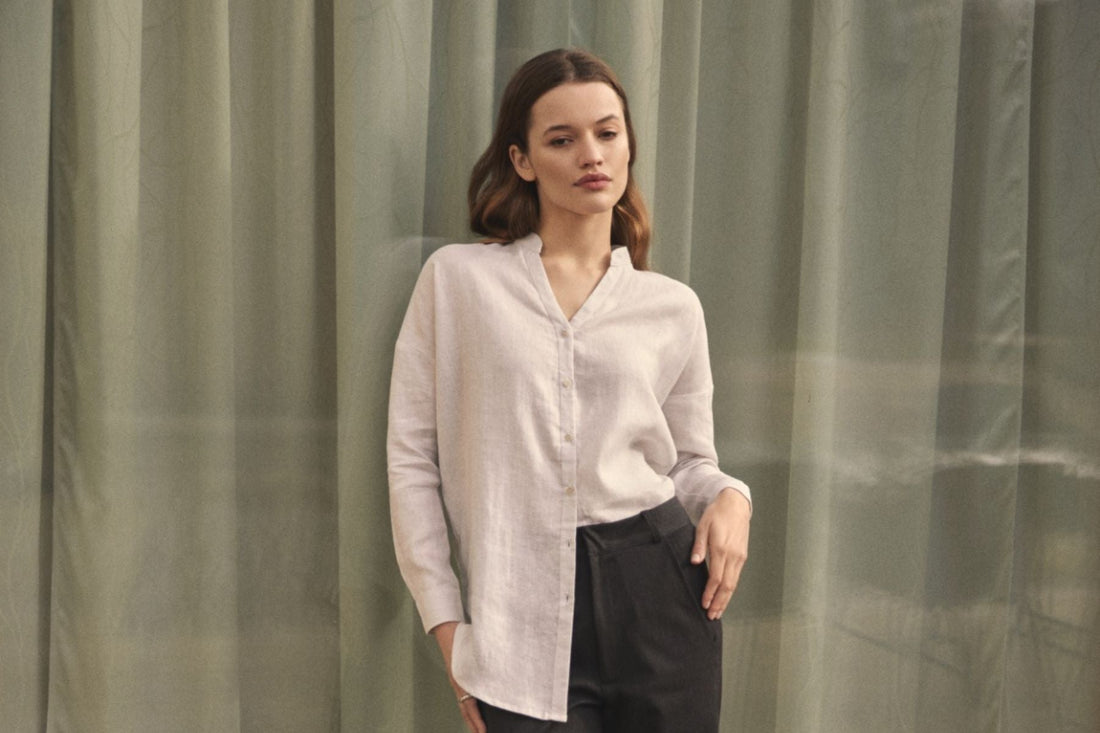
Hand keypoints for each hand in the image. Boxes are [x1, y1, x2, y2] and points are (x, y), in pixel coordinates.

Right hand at [431, 621, 485, 732]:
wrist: (447, 630)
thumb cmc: (462, 638)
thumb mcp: (475, 651)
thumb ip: (487, 661)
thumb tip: (501, 672)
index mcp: (461, 680)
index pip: (469, 706)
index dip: (477, 721)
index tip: (483, 732)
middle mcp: (459, 683)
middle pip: (466, 710)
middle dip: (474, 725)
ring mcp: (458, 681)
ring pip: (464, 705)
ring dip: (472, 719)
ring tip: (480, 730)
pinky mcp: (458, 678)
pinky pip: (464, 697)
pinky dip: (470, 709)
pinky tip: (476, 712)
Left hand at [691, 488, 750, 619]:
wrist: (735, 504)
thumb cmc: (716, 514)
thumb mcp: (702, 525)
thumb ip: (698, 545)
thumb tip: (694, 562)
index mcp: (722, 549)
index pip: (716, 577)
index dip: (710, 593)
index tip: (704, 604)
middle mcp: (733, 555)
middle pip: (727, 585)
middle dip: (719, 603)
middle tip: (711, 616)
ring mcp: (740, 557)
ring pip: (734, 584)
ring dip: (726, 599)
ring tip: (718, 612)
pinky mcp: (743, 556)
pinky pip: (736, 577)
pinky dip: (731, 590)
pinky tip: (725, 596)